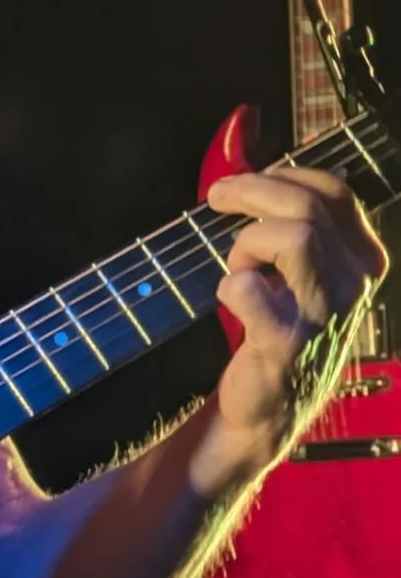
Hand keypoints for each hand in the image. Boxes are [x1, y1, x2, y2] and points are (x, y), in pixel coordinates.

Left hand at [195, 166, 387, 493]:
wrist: (267, 407)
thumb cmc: (280, 328)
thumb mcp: (304, 272)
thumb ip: (296, 224)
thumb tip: (261, 170)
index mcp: (362, 261)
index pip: (335, 194)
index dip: (284, 176)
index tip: (244, 181)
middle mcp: (354, 285)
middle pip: (308, 208)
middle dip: (252, 193)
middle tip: (216, 200)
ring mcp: (324, 315)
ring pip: (293, 238)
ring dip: (248, 243)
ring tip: (239, 268)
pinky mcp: (287, 343)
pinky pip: (252, 290)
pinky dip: (231, 285)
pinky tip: (231, 297)